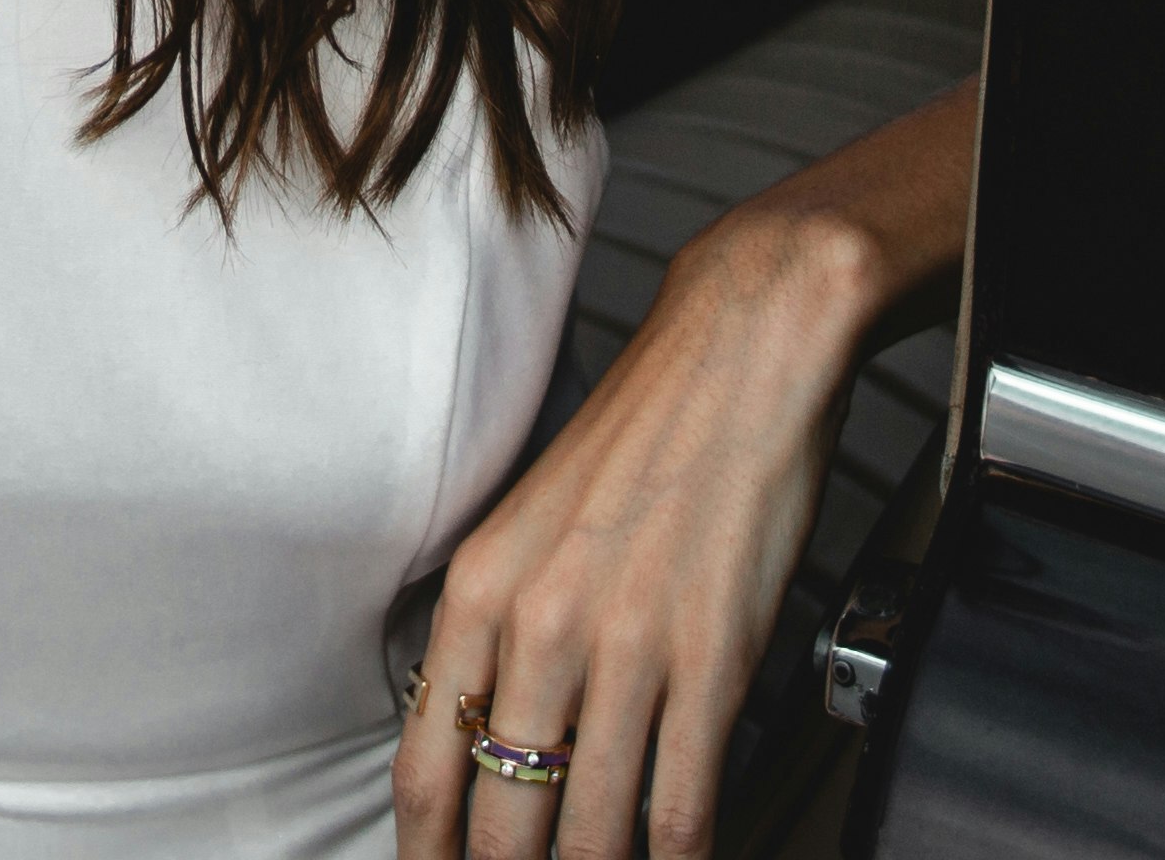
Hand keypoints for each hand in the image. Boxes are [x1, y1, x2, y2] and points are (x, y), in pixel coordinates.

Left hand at [395, 197, 894, 859]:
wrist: (739, 354)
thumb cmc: (642, 437)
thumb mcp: (526, 526)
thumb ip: (495, 629)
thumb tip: (477, 734)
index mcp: (480, 592)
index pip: (425, 771)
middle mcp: (540, 625)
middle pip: (503, 820)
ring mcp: (628, 647)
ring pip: (593, 829)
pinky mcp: (713, 658)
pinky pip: (681, 802)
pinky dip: (678, 858)